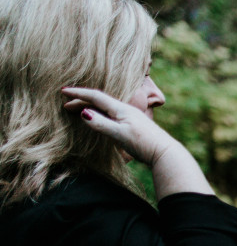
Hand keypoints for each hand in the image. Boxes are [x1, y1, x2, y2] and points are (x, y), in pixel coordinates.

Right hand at [61, 86, 175, 165]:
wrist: (165, 153)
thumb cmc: (143, 143)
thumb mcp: (119, 134)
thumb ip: (101, 123)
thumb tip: (84, 113)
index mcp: (121, 109)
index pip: (95, 96)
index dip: (78, 94)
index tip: (63, 91)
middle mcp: (125, 110)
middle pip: (99, 102)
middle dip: (81, 101)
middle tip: (65, 104)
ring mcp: (130, 118)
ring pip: (105, 109)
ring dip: (90, 108)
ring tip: (77, 111)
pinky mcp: (133, 126)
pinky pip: (111, 116)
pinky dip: (100, 115)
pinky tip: (99, 120)